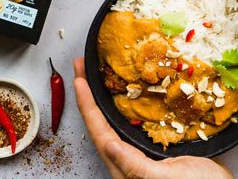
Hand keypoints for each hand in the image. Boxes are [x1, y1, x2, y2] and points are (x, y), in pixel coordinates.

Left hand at [73, 58, 233, 178]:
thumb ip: (136, 166)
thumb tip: (110, 146)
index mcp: (126, 170)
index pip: (100, 133)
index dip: (88, 106)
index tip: (79, 80)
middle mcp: (130, 160)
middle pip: (102, 123)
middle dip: (91, 95)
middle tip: (82, 68)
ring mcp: (143, 153)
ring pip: (117, 121)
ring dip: (106, 96)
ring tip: (99, 75)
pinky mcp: (158, 147)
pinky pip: (137, 122)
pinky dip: (131, 103)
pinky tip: (133, 91)